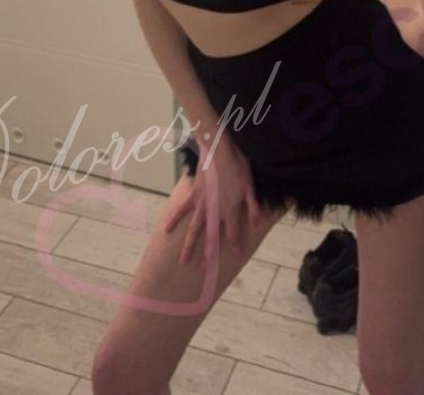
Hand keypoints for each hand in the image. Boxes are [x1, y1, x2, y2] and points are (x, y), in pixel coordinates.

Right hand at [163, 137, 262, 270]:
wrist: (219, 150)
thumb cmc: (237, 165)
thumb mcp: (250, 185)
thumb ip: (252, 206)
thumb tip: (256, 223)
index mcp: (230, 210)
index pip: (233, 233)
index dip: (235, 245)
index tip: (236, 255)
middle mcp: (214, 212)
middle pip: (210, 238)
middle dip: (208, 256)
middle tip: (204, 273)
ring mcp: (201, 205)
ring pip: (194, 230)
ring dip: (188, 246)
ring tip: (183, 262)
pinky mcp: (192, 195)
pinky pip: (181, 210)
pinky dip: (174, 220)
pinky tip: (167, 230)